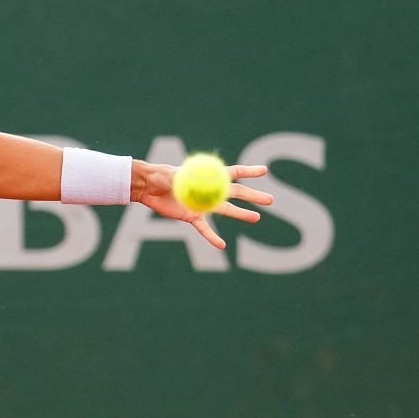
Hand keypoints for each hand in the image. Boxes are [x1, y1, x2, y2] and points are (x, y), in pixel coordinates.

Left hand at [131, 162, 272, 250]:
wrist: (148, 188)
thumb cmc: (159, 175)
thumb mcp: (169, 174)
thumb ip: (178, 177)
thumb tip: (183, 178)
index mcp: (208, 177)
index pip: (232, 173)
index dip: (248, 172)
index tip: (264, 171)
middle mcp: (209, 191)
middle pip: (236, 193)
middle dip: (253, 196)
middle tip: (270, 200)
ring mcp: (203, 205)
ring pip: (226, 210)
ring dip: (241, 214)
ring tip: (257, 218)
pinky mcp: (192, 217)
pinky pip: (205, 229)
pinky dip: (212, 237)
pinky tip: (222, 246)